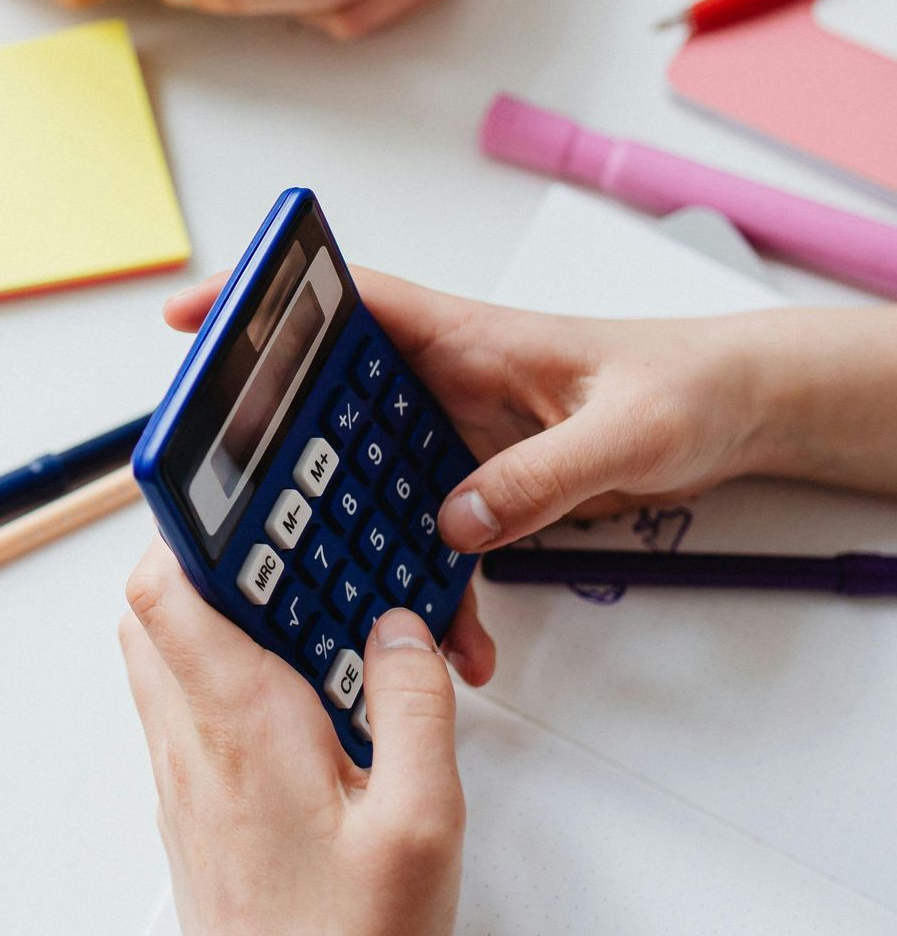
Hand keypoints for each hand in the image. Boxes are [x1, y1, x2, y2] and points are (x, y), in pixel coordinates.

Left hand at [121, 542, 462, 935]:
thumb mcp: (422, 816)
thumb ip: (415, 703)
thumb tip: (400, 626)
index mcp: (238, 725)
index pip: (168, 588)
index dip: (189, 526)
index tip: (238, 494)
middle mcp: (189, 749)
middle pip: (150, 615)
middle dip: (200, 564)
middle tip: (279, 551)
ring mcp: (180, 791)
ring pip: (160, 669)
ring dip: (209, 626)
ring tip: (302, 625)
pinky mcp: (190, 829)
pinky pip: (181, 723)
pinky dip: (218, 687)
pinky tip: (296, 711)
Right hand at [159, 264, 787, 633]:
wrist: (745, 412)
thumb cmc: (691, 386)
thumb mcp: (624, 432)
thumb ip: (537, 478)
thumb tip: (455, 524)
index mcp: (467, 337)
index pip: (346, 302)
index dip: (262, 301)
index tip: (190, 321)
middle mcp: (449, 380)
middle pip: (334, 406)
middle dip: (278, 452)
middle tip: (228, 503)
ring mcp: (462, 434)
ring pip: (375, 482)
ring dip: (358, 541)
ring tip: (333, 597)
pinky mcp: (488, 482)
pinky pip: (435, 534)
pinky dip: (435, 584)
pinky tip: (452, 634)